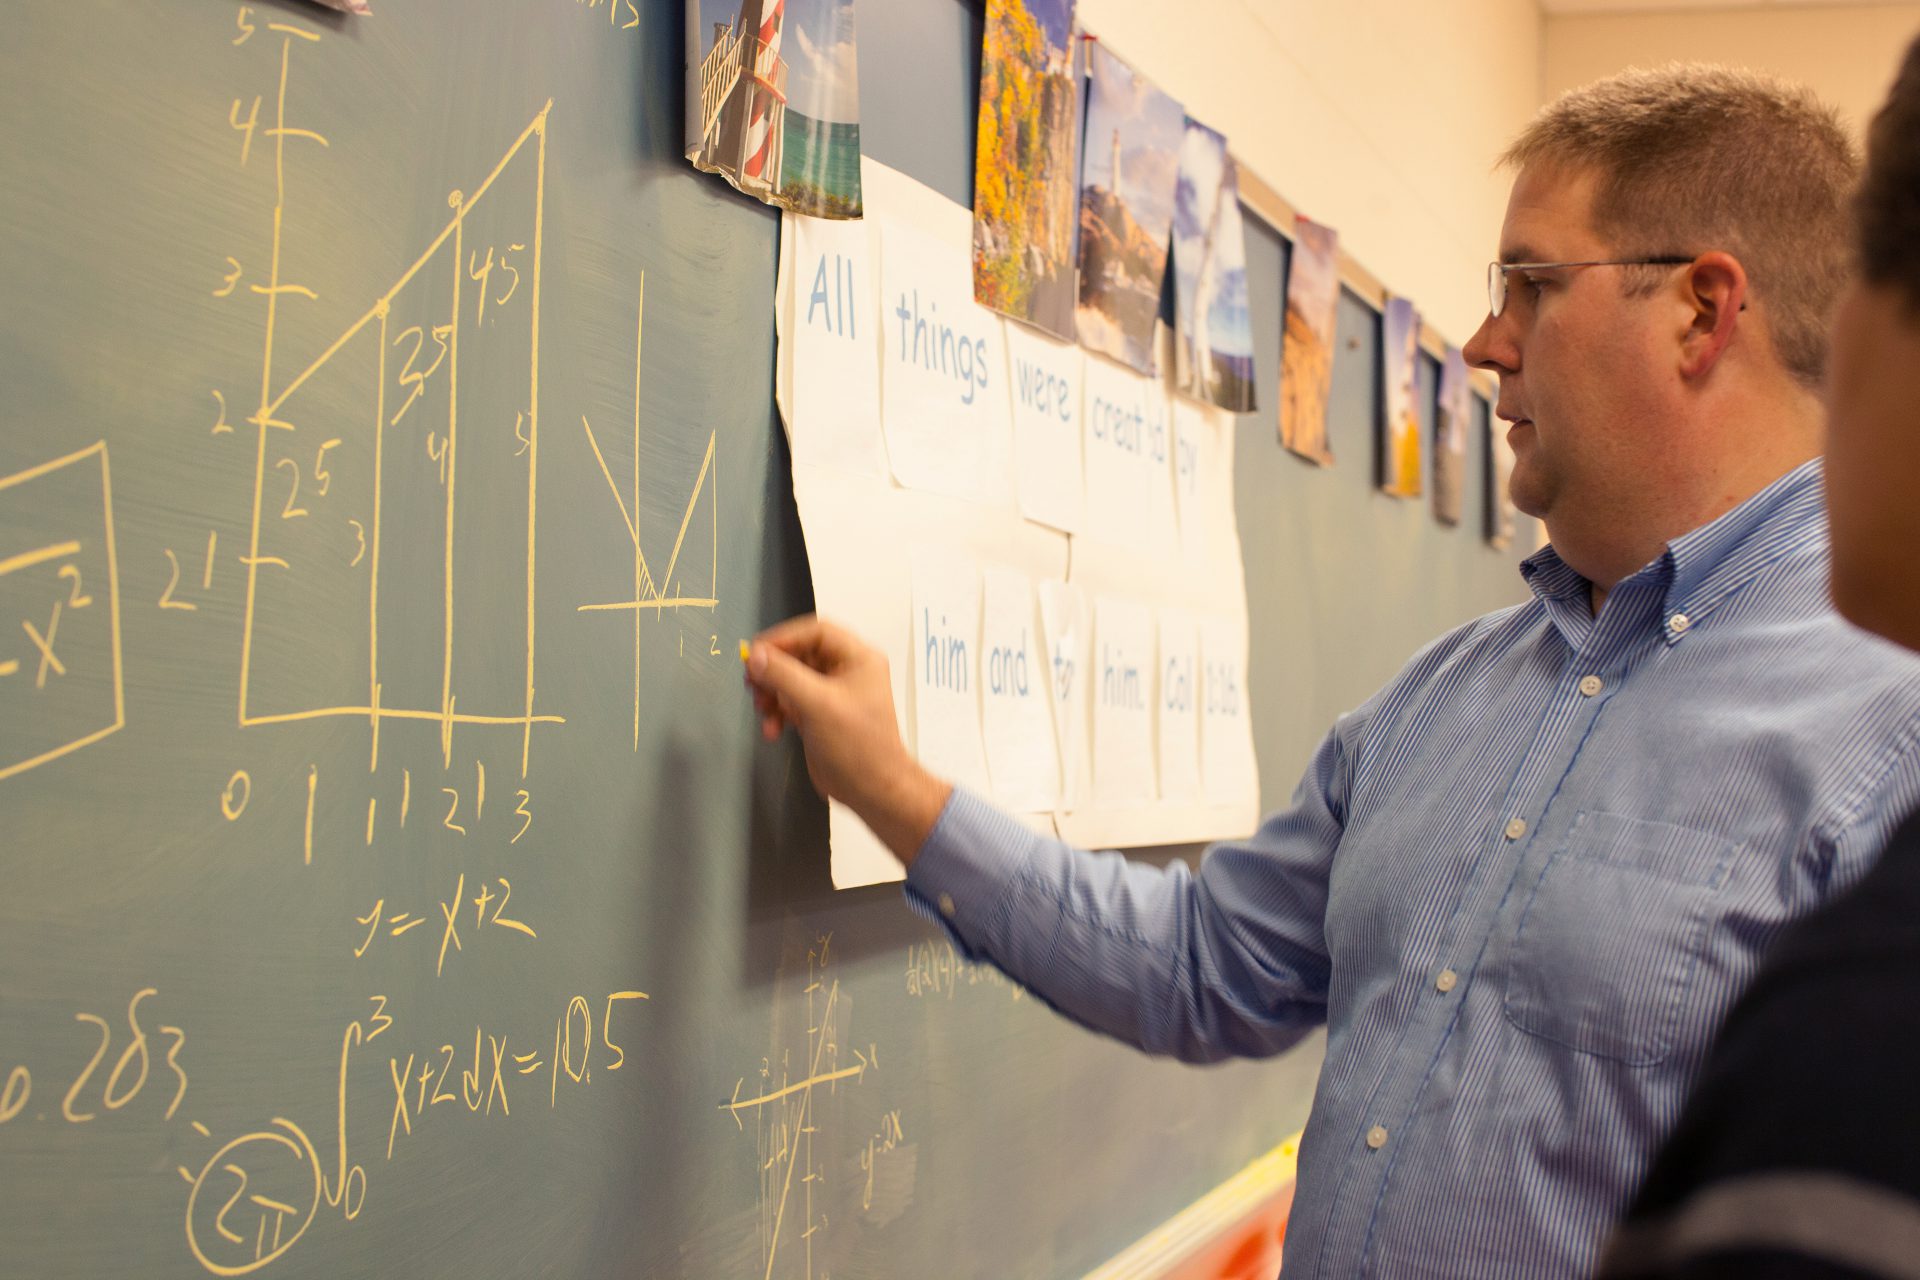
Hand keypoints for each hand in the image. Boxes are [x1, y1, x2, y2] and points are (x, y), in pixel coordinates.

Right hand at [745, 615, 950, 864]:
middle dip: (773, 670)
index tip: (756, 652)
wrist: (873, 791)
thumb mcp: (817, 704)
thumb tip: (754, 655)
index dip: (783, 638)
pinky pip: (791, 702)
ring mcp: (832, 694)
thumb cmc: (855, 744)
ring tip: (761, 709)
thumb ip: (784, 675)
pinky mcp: (820, 716)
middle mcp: (846, 671)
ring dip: (771, 693)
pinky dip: (777, 713)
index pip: (815, 632)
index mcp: (857, 658)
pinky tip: (772, 730)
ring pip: (791, 679)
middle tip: (751, 682)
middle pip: (799, 655)